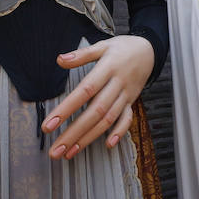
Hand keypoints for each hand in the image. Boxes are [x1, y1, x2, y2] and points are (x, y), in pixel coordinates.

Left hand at [42, 35, 153, 159]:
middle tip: (56, 149)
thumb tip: (60, 59)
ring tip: (70, 152)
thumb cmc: (123, 48)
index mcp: (108, 68)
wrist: (149, 50)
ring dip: (89, 138)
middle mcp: (118, 84)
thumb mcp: (103, 45)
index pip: (85, 91)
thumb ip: (81, 54)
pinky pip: (127, 119)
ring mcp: (126, 94)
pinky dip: (119, 132)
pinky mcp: (132, 101)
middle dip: (74, 133)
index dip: (66, 109)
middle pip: (95, 111)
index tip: (49, 125)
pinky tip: (108, 144)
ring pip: (108, 119)